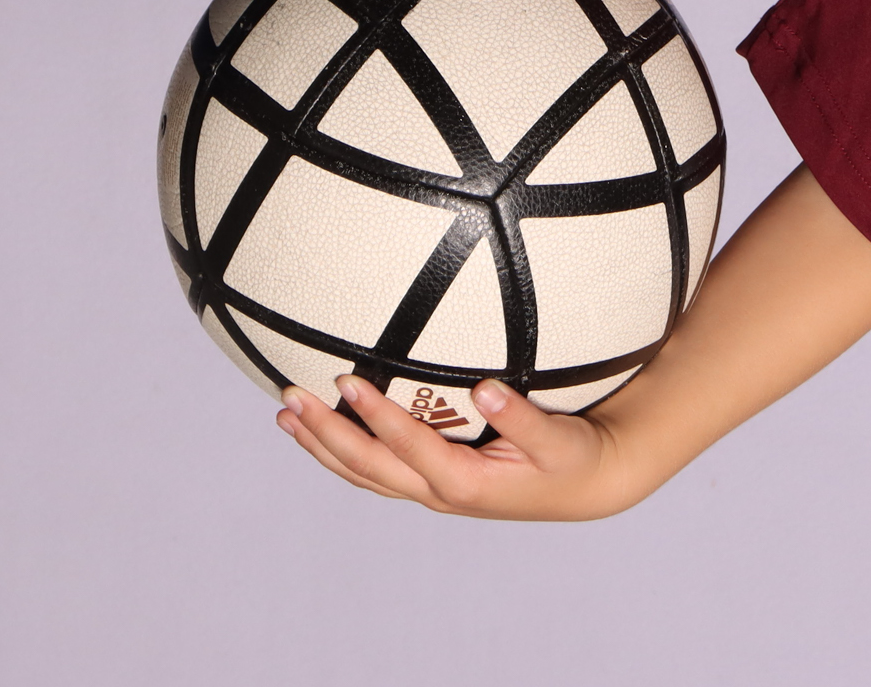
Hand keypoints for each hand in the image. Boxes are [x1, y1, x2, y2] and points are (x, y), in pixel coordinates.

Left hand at [277, 374, 649, 520]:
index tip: (348, 379)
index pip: (408, 446)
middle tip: (290, 398)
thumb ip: (522, 417)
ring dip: (322, 447)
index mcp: (465, 481)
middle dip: (325, 433)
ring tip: (286, 417)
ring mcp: (431, 491)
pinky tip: (323, 432)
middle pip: (368, 467)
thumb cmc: (572, 457)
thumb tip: (485, 387)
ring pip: (364, 474)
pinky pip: (376, 472)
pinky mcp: (431, 484)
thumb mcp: (558, 439)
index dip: (376, 415)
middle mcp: (439, 492)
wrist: (583, 487)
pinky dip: (342, 454)